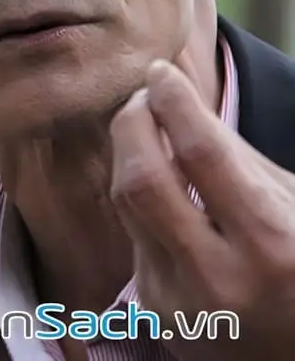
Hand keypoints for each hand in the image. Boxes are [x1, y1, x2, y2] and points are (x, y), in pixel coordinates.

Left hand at [109, 60, 294, 359]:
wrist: (292, 357)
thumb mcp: (292, 203)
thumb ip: (237, 157)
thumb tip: (178, 104)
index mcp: (271, 243)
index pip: (202, 151)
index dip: (173, 100)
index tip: (161, 71)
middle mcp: (219, 277)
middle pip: (143, 177)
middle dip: (132, 120)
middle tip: (143, 96)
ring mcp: (178, 299)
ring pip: (125, 201)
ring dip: (127, 151)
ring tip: (143, 125)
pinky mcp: (153, 309)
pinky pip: (132, 230)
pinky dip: (137, 191)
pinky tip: (153, 176)